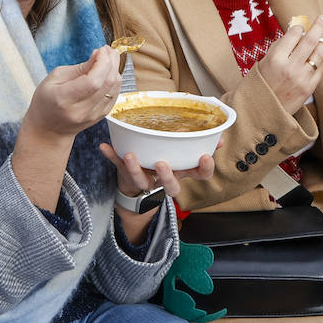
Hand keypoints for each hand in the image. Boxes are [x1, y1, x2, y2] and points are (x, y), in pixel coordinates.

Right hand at [22, 46, 122, 141]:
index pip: (93, 81)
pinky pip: (115, 94)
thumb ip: (79, 68)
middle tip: (106, 50)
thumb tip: (99, 56)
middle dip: (111, 61)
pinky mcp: (101, 116)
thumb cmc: (47, 100)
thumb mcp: (55, 78)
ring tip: (107, 58)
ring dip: (115, 69)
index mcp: (64, 99)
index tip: (100, 50)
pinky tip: (107, 72)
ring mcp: (93, 116)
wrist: (48, 129)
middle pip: (107, 83)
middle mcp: (81, 110)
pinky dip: (114, 80)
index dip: (102, 62)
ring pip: (114, 88)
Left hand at [99, 144, 215, 198]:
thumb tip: (217, 136)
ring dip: (135, 168)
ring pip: (141, 180)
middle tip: (162, 163)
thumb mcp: (182, 151)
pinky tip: (104, 146)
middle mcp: (164, 178)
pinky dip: (110, 155)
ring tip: (130, 156)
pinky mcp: (126, 172)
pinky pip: (117, 165)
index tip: (204, 157)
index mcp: (181, 171)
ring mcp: (145, 178)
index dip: (204, 169)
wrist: (138, 177)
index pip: (199, 175)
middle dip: (166, 177)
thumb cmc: (164, 157)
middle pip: (170, 186)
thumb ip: (198, 142)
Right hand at [256, 14, 322, 113]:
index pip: (294, 34)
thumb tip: (295, 32)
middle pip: (310, 40)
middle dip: (318, 26)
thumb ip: (279, 46)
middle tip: (322, 18)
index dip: (298, 28)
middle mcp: (290, 66)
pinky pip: (321, 67)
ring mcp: (301, 77)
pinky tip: (322, 52)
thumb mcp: (263, 61)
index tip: (299, 27)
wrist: (262, 110)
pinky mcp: (310, 87)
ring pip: (318, 53)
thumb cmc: (261, 83)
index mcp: (275, 58)